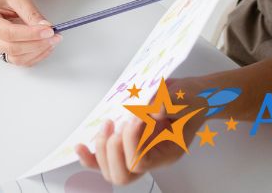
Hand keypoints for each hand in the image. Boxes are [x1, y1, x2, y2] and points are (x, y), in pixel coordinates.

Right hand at [0, 0, 60, 65]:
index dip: (30, 34)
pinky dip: (35, 55)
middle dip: (36, 44)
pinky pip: (20, 60)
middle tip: (55, 35)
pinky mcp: (3, 50)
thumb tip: (45, 27)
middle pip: (12, 48)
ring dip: (37, 52)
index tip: (49, 30)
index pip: (8, 33)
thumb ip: (31, 12)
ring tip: (53, 40)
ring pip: (17, 58)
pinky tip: (46, 45)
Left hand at [75, 76, 210, 183]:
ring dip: (101, 149)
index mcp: (168, 152)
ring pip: (110, 171)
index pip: (140, 161)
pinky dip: (90, 157)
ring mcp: (138, 153)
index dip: (131, 140)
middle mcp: (152, 158)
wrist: (192, 96)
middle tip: (117, 124)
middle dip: (112, 149)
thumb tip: (147, 110)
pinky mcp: (127, 145)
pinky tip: (80, 146)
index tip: (134, 116)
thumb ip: (167, 103)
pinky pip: (104, 161)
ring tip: (107, 124)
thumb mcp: (185, 97)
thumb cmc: (190, 98)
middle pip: (122, 175)